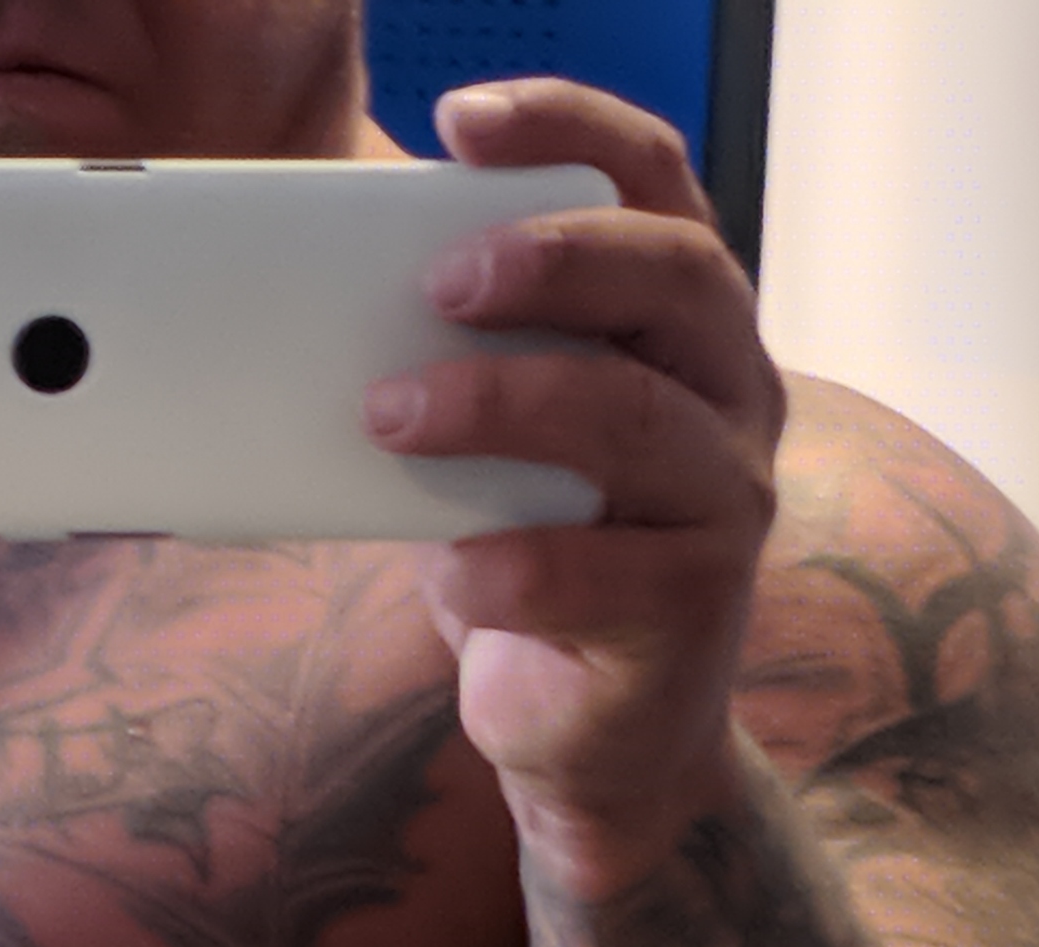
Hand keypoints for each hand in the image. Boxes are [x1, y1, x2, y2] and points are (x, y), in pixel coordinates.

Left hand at [367, 79, 786, 856]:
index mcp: (679, 318)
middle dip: (553, 260)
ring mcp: (726, 499)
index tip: (463, 120)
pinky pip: (603, 572)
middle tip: (440, 279)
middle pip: (676, 277)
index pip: (656, 181)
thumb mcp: (491, 433)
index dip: (570, 127)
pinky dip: (507, 565)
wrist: (598, 734)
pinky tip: (445, 566)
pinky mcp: (694, 606)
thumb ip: (450, 351)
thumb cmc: (535, 550)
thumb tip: (309, 289)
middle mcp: (729, 391)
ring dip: (504, 405)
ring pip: (638, 419)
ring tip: (392, 414)